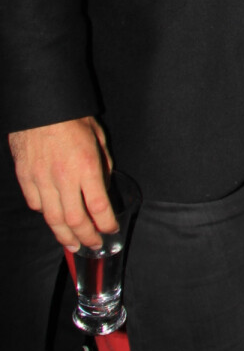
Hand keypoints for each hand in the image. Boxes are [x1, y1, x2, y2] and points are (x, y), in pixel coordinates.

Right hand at [9, 118, 115, 250]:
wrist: (39, 104)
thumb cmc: (70, 117)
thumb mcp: (97, 136)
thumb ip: (102, 163)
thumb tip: (103, 184)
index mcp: (86, 167)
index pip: (99, 207)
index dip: (106, 224)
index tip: (110, 230)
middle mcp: (64, 178)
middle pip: (76, 220)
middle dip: (87, 237)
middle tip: (93, 245)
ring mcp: (41, 179)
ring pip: (53, 219)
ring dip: (65, 236)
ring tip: (73, 245)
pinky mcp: (25, 177)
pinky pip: (36, 203)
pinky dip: (45, 214)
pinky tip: (53, 218)